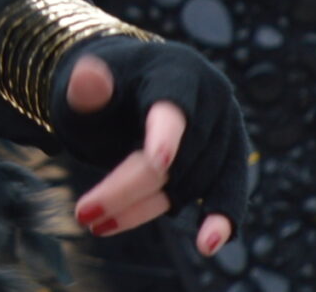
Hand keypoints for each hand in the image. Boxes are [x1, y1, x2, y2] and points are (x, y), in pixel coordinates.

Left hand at [52, 37, 249, 256]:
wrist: (135, 84)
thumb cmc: (107, 88)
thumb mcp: (88, 86)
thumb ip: (86, 89)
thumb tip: (88, 78)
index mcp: (178, 72)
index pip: (171, 110)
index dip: (164, 136)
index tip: (157, 162)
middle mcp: (212, 98)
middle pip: (174, 159)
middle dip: (127, 189)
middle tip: (83, 214)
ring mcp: (228, 129)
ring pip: (190, 183)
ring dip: (146, 209)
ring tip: (98, 225)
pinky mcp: (232, 157)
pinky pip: (228, 192)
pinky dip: (218, 219)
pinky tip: (207, 243)